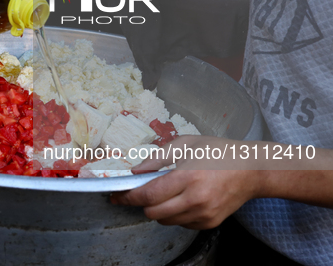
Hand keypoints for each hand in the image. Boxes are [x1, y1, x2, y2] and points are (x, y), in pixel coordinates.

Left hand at [110, 135, 261, 229]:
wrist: (251, 170)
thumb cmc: (218, 152)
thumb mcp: (186, 144)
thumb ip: (157, 157)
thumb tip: (136, 171)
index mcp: (187, 176)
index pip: (149, 194)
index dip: (128, 197)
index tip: (117, 196)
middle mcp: (195, 199)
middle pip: (153, 213)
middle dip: (141, 204)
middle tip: (140, 192)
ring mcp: (203, 214)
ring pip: (165, 221)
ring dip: (157, 209)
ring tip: (166, 192)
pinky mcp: (209, 223)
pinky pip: (180, 224)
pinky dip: (174, 214)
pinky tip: (182, 198)